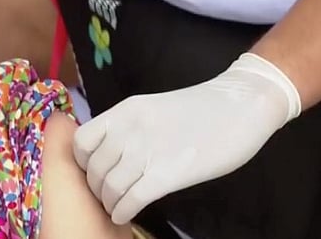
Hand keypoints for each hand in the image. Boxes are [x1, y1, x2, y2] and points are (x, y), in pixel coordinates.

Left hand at [73, 53, 301, 224]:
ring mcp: (147, 152)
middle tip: (107, 194)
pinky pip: (130, 200)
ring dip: (109, 202)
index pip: (81, 141)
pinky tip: (125, 214)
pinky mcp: (167, 174)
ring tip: (117, 206)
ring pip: (108, 187)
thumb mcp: (153, 109)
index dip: (82, 162)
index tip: (94, 171)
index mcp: (125, 111)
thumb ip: (130, 128)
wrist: (239, 105)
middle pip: (93, 169)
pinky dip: (122, 211)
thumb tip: (112, 152)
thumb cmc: (202, 108)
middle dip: (96, 187)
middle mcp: (129, 130)